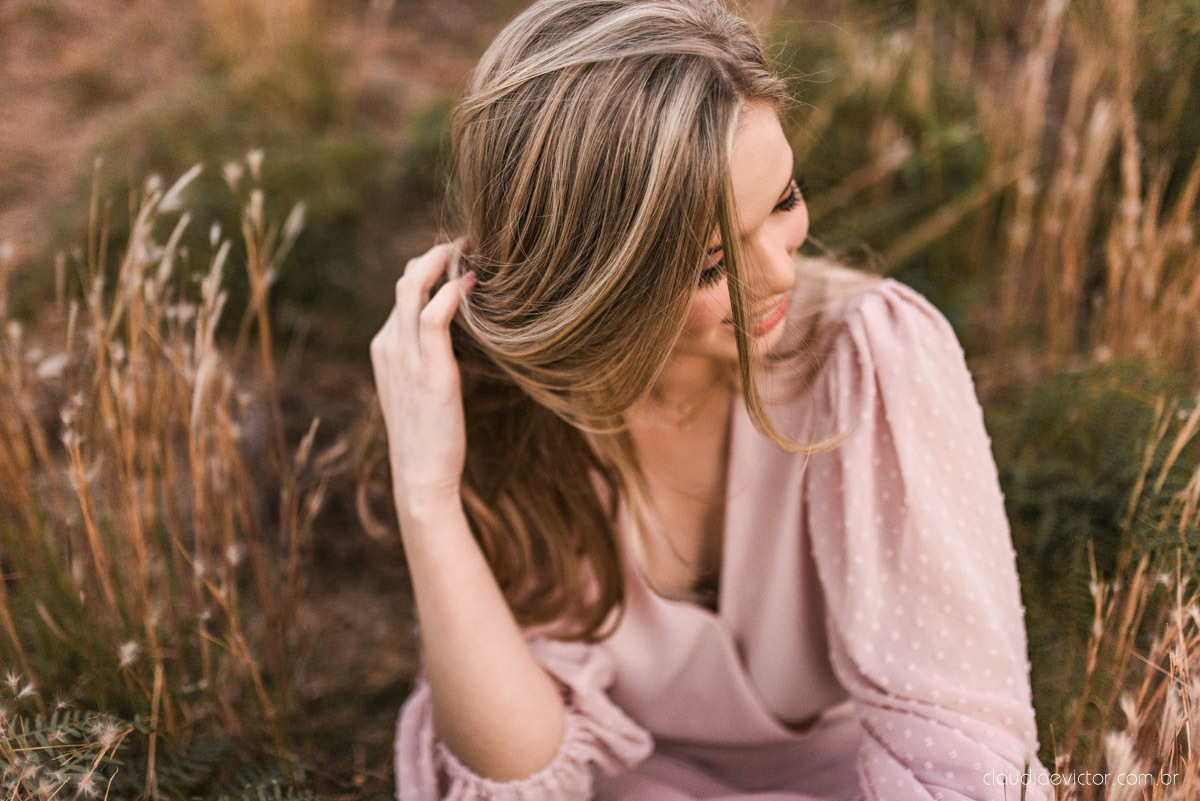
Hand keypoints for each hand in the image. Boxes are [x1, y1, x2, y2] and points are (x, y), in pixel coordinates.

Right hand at [370, 236, 476, 522]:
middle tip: (468, 243)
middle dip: (435, 254)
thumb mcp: (424, 389)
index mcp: (384, 348)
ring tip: (473, 251)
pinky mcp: (429, 370)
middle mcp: (388, 345)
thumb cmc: (430, 437)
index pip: (403, 292)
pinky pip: (433, 316)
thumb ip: (432, 359)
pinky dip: (452, 292)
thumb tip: (460, 338)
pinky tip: (474, 284)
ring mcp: (404, 357)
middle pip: (405, 280)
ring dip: (443, 262)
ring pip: (412, 288)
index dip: (429, 267)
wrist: (421, 475)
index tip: (458, 257)